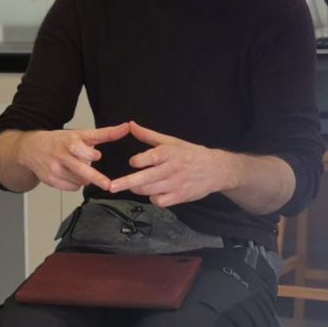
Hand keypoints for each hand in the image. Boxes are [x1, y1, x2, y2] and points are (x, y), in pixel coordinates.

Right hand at [15, 122, 134, 192]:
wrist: (31, 149)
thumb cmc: (59, 140)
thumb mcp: (80, 134)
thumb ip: (104, 133)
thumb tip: (126, 128)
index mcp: (69, 141)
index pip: (82, 148)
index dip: (90, 153)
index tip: (97, 155)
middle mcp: (61, 155)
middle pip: (80, 168)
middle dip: (95, 177)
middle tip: (108, 185)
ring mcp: (55, 169)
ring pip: (79, 180)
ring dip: (85, 177)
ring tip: (78, 168)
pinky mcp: (51, 180)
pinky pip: (71, 187)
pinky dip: (75, 183)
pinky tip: (69, 175)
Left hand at [105, 122, 241, 208]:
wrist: (216, 170)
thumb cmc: (190, 153)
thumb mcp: (171, 141)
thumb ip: (148, 135)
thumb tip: (130, 125)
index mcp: (169, 153)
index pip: (149, 158)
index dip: (137, 161)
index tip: (133, 162)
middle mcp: (172, 169)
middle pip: (146, 178)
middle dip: (126, 183)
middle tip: (111, 187)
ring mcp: (176, 185)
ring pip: (150, 191)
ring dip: (138, 189)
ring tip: (134, 185)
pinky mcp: (180, 197)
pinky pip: (160, 201)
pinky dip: (154, 198)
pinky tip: (154, 192)